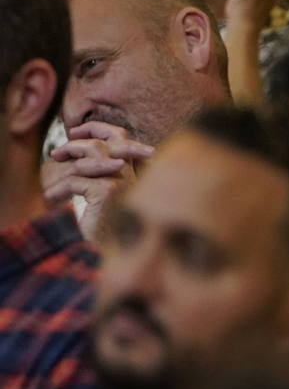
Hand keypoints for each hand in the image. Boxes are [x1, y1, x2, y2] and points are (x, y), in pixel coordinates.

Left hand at [42, 122, 154, 237]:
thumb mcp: (100, 199)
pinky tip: (51, 198)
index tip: (77, 132)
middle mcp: (136, 178)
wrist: (103, 258)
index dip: (101, 129)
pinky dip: (59, 188)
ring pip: (96, 152)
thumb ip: (99, 177)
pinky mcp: (108, 194)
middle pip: (115, 138)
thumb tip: (80, 154)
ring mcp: (125, 184)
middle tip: (62, 146)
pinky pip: (78, 178)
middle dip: (86, 134)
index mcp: (136, 177)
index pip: (125, 140)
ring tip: (52, 167)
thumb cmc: (102, 233)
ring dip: (69, 154)